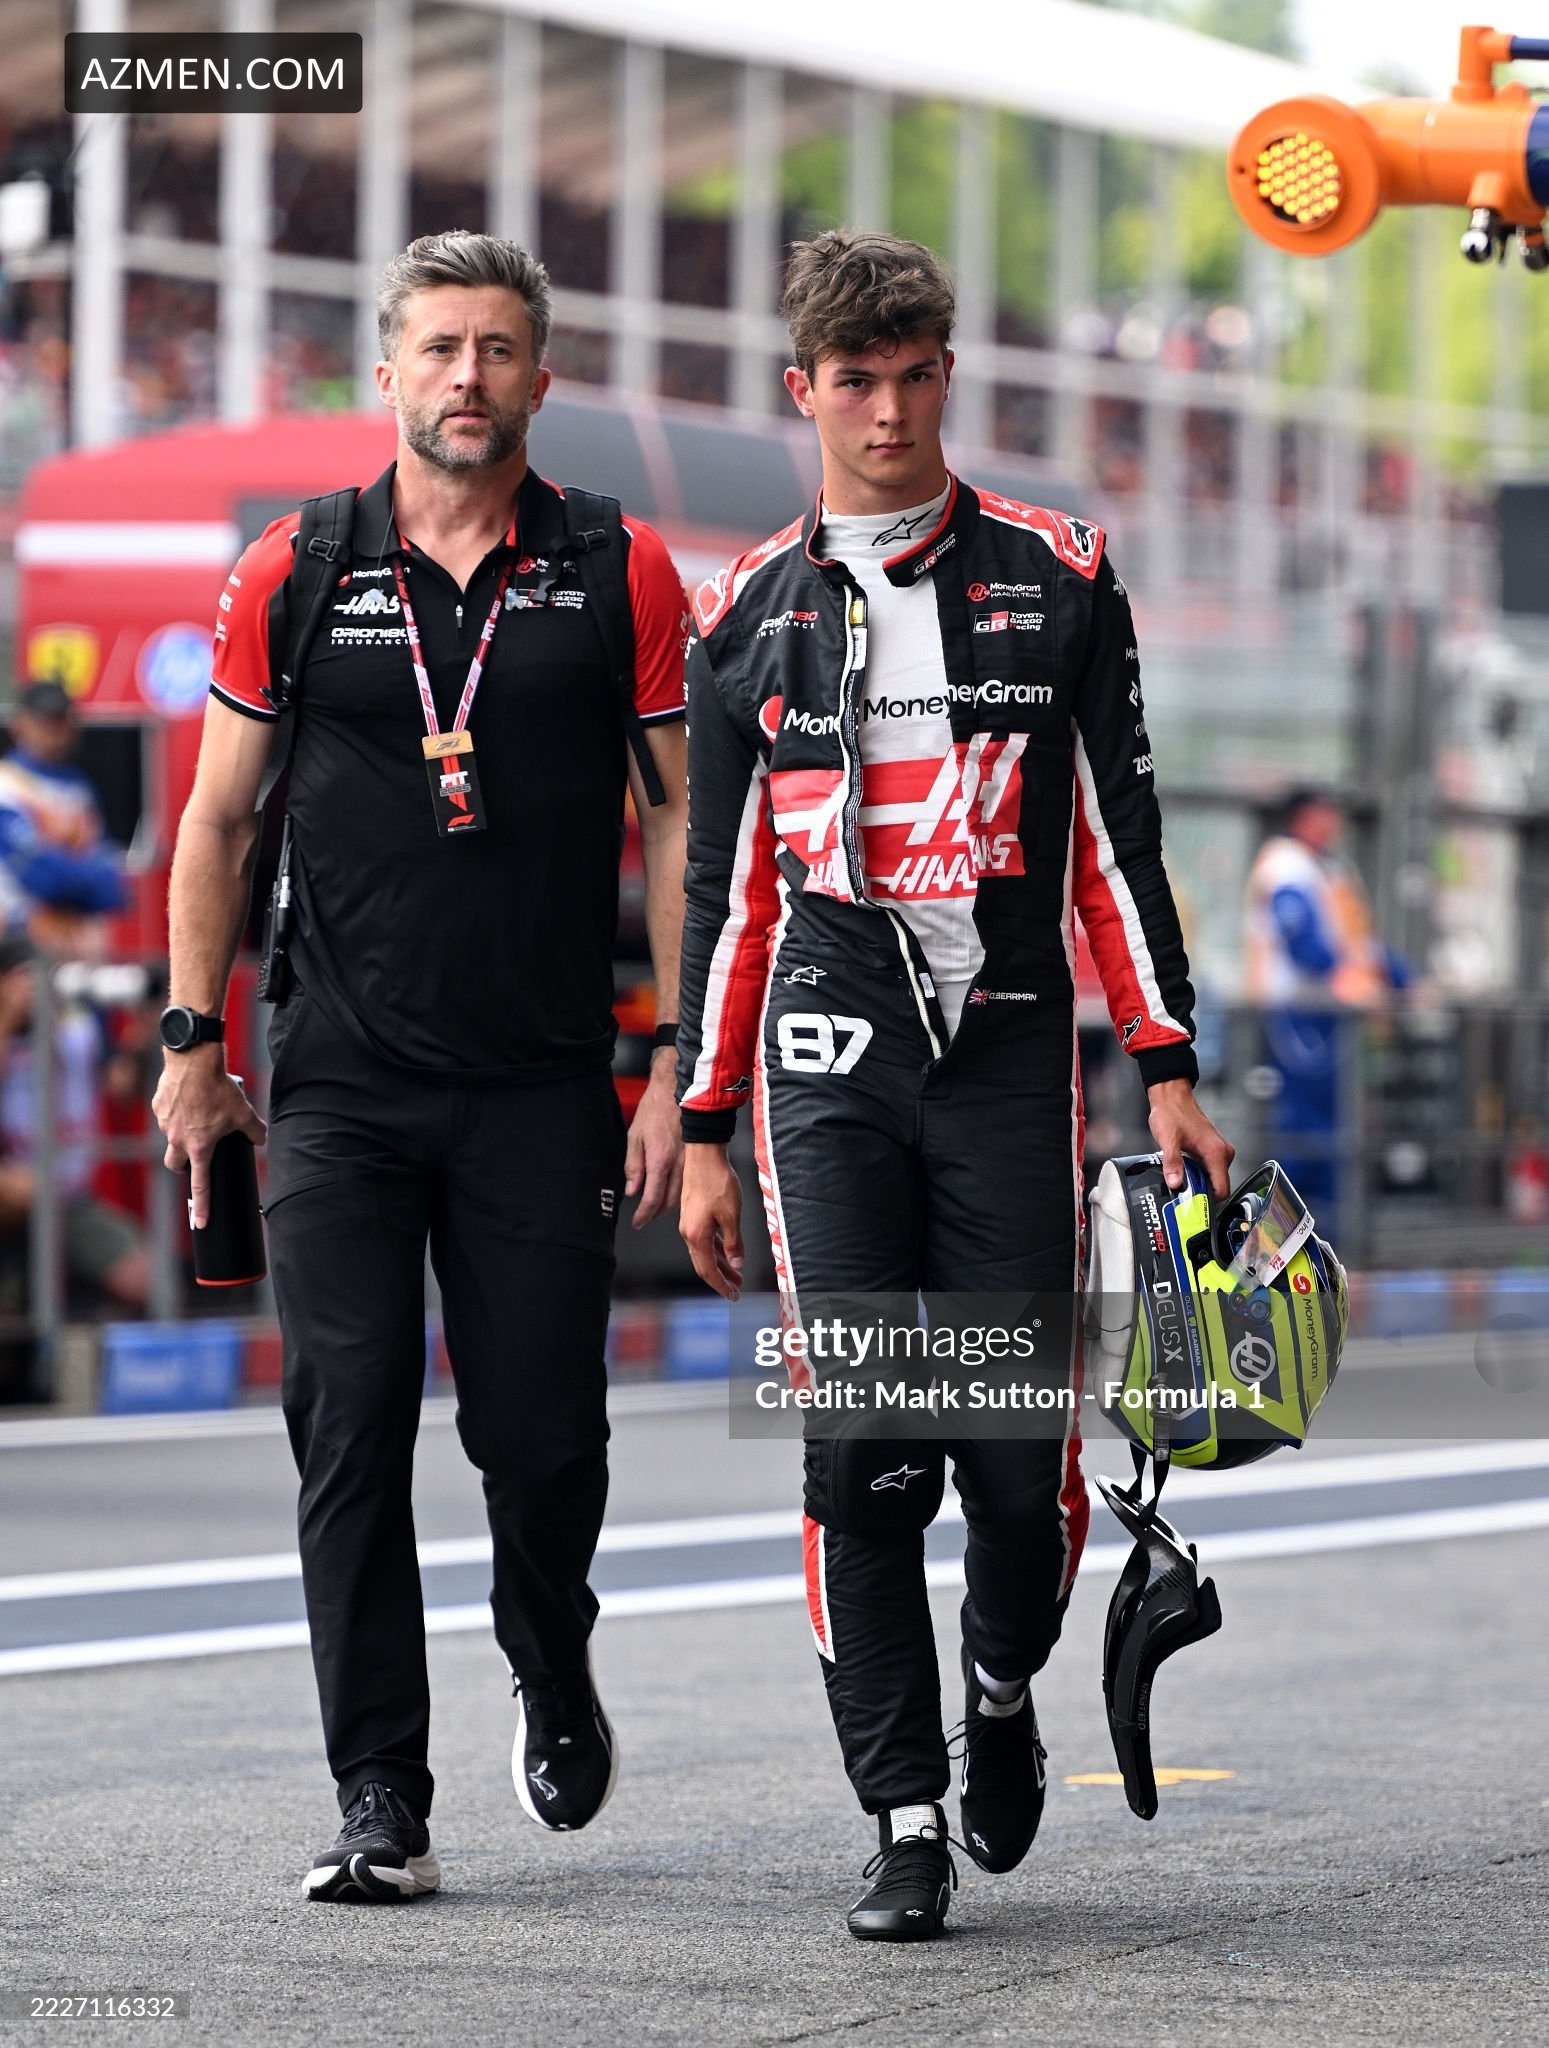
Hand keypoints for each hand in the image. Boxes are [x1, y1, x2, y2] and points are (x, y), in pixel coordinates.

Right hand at [152, 1046, 265, 1228]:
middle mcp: (178, 1139)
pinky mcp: (157, 1107)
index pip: (201, 1186)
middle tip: (195, 1158)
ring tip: (199, 1114)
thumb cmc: (219, 1088)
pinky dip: (177, 1112)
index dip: (202, 1207)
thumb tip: (261, 1138)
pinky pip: (166, 1115)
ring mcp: (165, 1124)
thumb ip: (254, 1131)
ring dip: (182, 1134)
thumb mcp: (244, 1112)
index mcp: (200, 1147)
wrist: (194, 1061)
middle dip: (183, 1167)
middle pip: (175, 1165)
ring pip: (171, 1137)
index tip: (201, 1223)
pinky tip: (189, 1098)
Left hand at [624, 1050, 682, 1226]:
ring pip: (683, 1196)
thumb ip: (633, 1166)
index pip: (652, 1198)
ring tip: (657, 1207)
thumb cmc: (655, 1108)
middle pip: (670, 1203)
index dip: (644, 1214)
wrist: (678, 1090)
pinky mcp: (697, 1157)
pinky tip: (672, 1192)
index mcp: (660, 1160)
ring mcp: (691, 1162)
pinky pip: (690, 1184)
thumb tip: (631, 1190)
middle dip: (656, 1214)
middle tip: (645, 1216)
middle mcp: (678, 1165)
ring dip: (669, 1206)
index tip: (637, 1222)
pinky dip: (681, 1193)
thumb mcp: (634, 1136)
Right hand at [679, 1142, 744, 1299]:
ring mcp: (690, 1223)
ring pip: (705, 1251)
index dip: (720, 1285)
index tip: (732, 1295)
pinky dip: (717, 1248)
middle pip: (704, 1264)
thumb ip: (734, 1242)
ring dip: (721, 1263)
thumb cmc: (717, 1182)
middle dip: (721, 1278)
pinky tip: (727, 1251)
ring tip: (737, 1273)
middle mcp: (689, 1232)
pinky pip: (706, 1238)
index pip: (708, 1270)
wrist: (704, 1155)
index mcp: (696, 1236)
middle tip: (736, 1289)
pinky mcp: (694, 1214)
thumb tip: (736, 1263)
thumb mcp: (731, 1216)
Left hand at [1146, 1077, 1234, 1198]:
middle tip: (1181, 1195)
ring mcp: (1220, 1151)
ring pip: (1213, 1178)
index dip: (1209, 1201)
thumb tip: (1176, 1183)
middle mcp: (1223, 1153)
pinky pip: (1209, 1170)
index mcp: (1216, 1152)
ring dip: (1198, 1183)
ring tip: (1180, 1181)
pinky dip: (1198, 1174)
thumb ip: (1172, 1163)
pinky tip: (1183, 1171)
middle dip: (1201, 1193)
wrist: (1173, 1097)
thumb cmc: (1172, 1113)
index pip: (1222, 1189)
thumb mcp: (1168, 1140)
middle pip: (1217, 1186)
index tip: (1194, 1205)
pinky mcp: (1213, 1150)